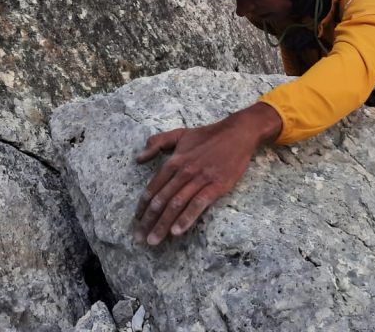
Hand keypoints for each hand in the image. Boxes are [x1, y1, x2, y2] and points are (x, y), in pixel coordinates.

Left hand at [133, 103, 281, 245]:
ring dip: (163, 224)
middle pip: (162, 200)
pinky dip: (186, 218)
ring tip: (153, 241)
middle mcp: (184, 171)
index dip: (142, 206)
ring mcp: (201, 178)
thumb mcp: (181, 134)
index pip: (153, 187)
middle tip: (139, 239)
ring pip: (176, 204)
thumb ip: (158, 143)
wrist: (239, 133)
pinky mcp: (217, 185)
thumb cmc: (209, 136)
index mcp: (174, 160)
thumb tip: (138, 158)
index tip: (136, 221)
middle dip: (148, 221)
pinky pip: (198, 204)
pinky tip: (177, 231)